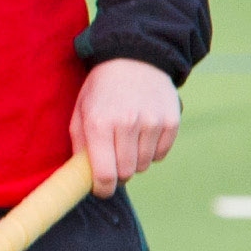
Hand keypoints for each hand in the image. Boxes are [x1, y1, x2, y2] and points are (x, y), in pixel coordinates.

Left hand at [70, 58, 177, 198]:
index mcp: (99, 125)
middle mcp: (127, 124)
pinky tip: (143, 136)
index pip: (105, 173)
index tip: (102, 190)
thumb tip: (83, 177)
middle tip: (114, 164)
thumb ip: (79, 146)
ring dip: (136, 162)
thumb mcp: (79, 113)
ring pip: (145, 165)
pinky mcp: (171, 120)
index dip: (103, 189)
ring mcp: (152, 122)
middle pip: (127, 173)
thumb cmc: (101, 91)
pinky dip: (152, 152)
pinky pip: (161, 153)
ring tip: (127, 143)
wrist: (134, 59)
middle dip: (119, 175)